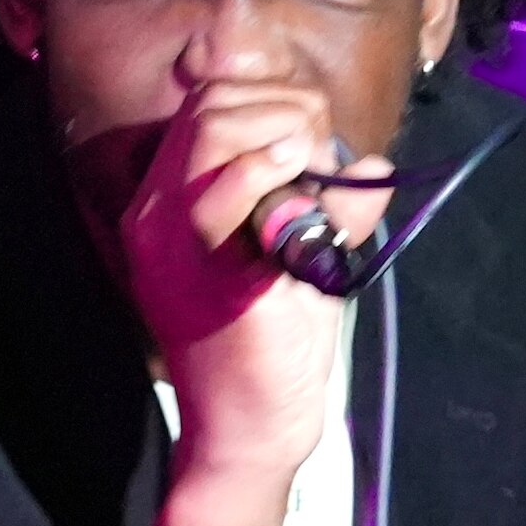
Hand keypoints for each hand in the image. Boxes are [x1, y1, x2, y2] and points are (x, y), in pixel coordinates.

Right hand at [101, 80, 367, 493]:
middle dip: (284, 106)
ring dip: (283, 131)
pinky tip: (305, 185)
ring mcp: (177, 246)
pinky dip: (269, 177)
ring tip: (314, 166)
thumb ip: (318, 202)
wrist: (250, 429)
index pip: (205, 104)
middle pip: (210, 107)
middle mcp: (158, 216)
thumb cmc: (272, 343)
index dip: (270, 95)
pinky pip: (222, 203)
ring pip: (213, 134)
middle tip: (321, 148)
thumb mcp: (292, 253)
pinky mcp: (208, 278)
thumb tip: (367, 161)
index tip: (315, 130)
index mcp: (167, 204)